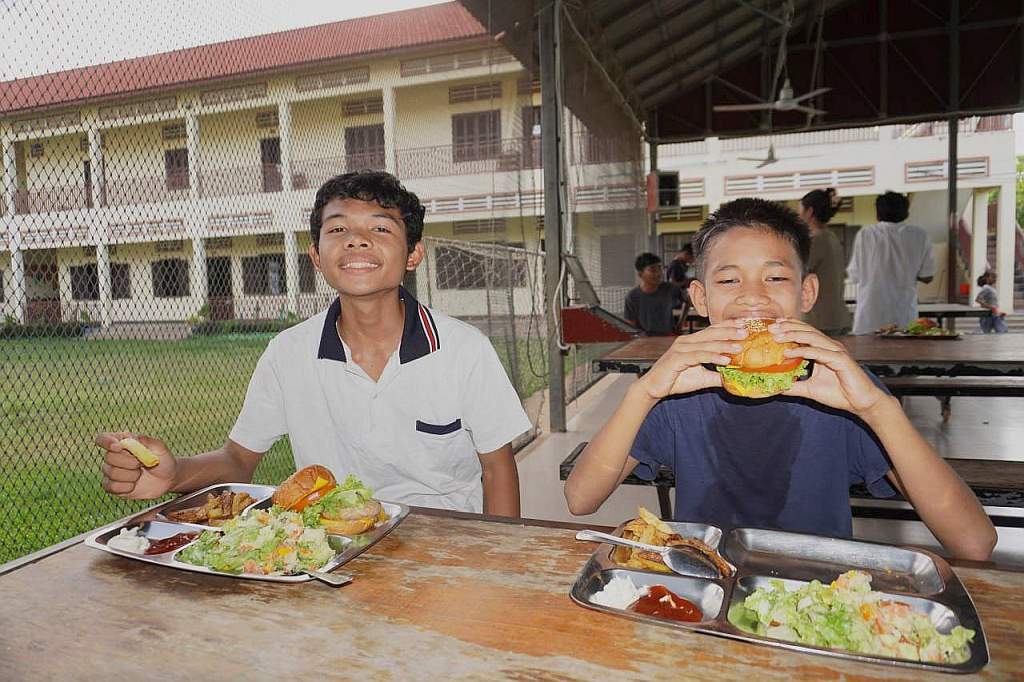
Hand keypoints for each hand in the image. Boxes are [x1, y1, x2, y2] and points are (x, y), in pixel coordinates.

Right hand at [96, 432, 176, 498]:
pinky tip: (135, 484)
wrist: (168, 479)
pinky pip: (112, 487)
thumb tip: (130, 438)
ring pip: (111, 473)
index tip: (118, 447)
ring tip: (140, 474)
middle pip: (108, 457)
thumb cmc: (164, 460)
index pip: (103, 438)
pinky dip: (127, 487)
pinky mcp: (113, 486)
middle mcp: (114, 456)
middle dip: (129, 462)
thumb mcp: (160, 448)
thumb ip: (146, 441)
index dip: (106, 442)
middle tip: (142, 464)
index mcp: (122, 441)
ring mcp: (112, 471)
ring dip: (131, 475)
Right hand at [638, 320, 746, 399]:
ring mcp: (681, 349)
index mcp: (692, 342)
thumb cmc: (675, 380)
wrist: (654, 388)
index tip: (744, 325)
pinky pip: (699, 356)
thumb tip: (734, 378)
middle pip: (711, 333)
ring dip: (724, 345)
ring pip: (707, 344)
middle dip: (730, 332)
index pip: (712, 331)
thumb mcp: (702, 378)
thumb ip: (717, 376)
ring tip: (740, 347)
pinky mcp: (677, 358)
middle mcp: (686, 341)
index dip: (728, 327)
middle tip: (746, 332)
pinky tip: (725, 360)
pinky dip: (713, 357)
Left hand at [770, 319, 888, 414]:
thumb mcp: (809, 389)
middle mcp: (830, 347)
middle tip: (771, 327)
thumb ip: (794, 386)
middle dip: (788, 327)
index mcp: (824, 349)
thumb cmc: (839, 394)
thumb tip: (776, 387)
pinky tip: (789, 352)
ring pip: (813, 338)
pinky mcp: (841, 360)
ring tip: (777, 337)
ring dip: (793, 335)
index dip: (790, 326)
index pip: (805, 333)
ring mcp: (836, 352)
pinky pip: (819, 353)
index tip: (774, 325)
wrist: (860, 403)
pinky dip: (804, 351)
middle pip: (807, 331)